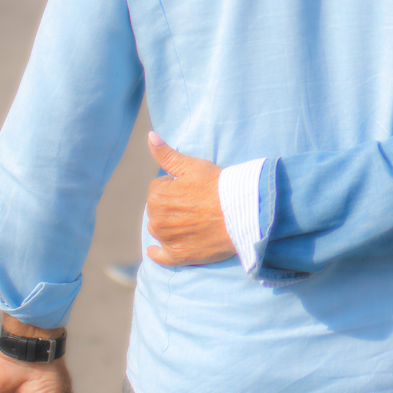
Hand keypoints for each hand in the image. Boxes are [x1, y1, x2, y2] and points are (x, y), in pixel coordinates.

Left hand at [145, 132, 233, 266]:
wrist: (242, 212)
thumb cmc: (218, 185)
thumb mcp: (192, 166)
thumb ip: (166, 154)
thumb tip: (150, 136)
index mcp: (156, 196)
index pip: (159, 189)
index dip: (175, 187)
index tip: (192, 188)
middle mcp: (156, 220)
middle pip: (158, 210)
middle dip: (171, 206)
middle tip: (195, 204)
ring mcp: (167, 240)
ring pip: (160, 230)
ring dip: (170, 225)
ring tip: (194, 220)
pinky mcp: (178, 256)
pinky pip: (160, 256)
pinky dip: (159, 252)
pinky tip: (159, 249)